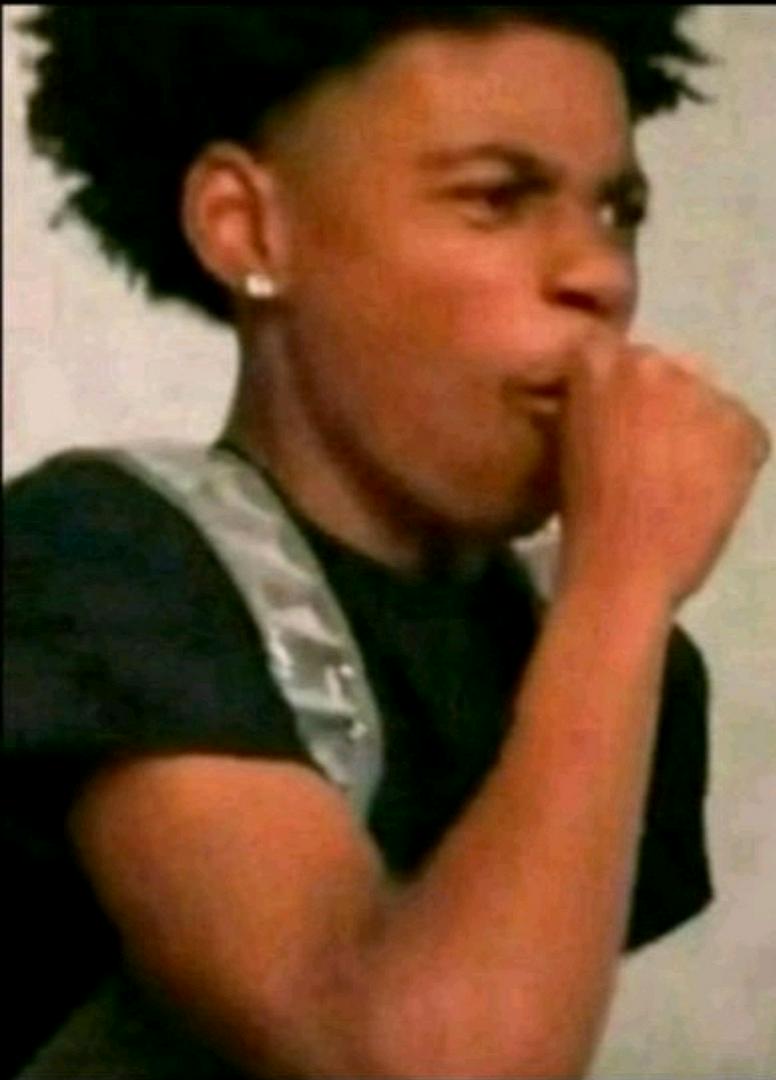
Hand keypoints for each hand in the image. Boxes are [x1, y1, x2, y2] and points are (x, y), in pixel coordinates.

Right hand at [555, 338, 770, 605]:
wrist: (622, 569)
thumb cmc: (580, 513)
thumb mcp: (568, 437)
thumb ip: (594, 401)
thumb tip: (619, 400)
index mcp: (597, 361)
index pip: (617, 355)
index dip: (621, 392)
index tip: (615, 425)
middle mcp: (653, 362)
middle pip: (667, 372)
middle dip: (663, 404)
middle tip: (651, 452)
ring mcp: (702, 392)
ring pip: (708, 400)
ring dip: (698, 428)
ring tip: (682, 475)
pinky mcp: (743, 425)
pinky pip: (744, 432)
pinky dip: (733, 457)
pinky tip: (706, 491)